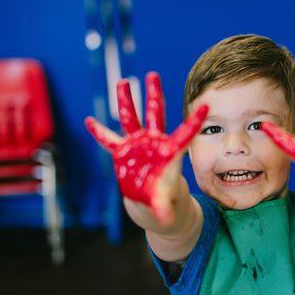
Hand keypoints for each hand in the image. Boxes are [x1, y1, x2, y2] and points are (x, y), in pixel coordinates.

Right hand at [85, 72, 207, 224]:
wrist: (153, 202)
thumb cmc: (166, 202)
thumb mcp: (165, 205)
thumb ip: (164, 208)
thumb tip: (166, 219)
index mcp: (170, 154)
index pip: (184, 134)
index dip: (194, 122)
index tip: (205, 107)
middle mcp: (154, 144)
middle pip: (155, 115)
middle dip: (154, 95)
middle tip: (152, 75)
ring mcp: (138, 146)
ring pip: (131, 119)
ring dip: (127, 101)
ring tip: (122, 82)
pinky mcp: (123, 154)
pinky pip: (109, 141)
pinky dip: (99, 132)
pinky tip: (89, 121)